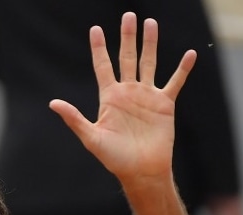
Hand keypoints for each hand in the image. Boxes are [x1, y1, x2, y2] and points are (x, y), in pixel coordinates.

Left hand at [49, 13, 194, 186]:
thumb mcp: (91, 137)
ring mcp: (147, 96)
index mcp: (109, 97)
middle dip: (127, 37)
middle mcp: (128, 92)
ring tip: (151, 23)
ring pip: (149, 63)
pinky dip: (182, 69)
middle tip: (128, 16)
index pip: (102, 66)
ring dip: (150, 44)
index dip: (99, 48)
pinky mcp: (164, 104)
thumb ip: (74, 118)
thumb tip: (52, 103)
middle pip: (127, 58)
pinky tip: (190, 54)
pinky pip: (175, 82)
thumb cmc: (115, 158)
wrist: (141, 171)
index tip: (96, 29)